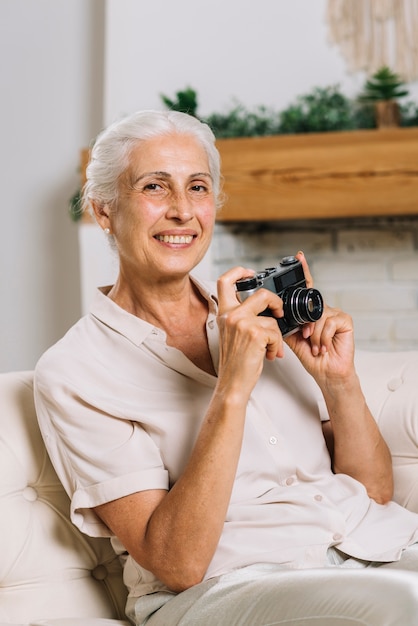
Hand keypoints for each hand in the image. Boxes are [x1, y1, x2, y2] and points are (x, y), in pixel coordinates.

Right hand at [216, 266, 284, 396]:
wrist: (232, 383)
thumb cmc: (235, 362)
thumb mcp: (232, 334)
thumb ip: (242, 318)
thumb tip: (264, 309)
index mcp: (224, 312)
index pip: (225, 280)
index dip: (239, 271)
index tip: (251, 273)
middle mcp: (230, 314)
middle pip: (261, 293)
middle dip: (276, 302)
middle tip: (279, 313)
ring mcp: (242, 322)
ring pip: (272, 317)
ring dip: (277, 335)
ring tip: (270, 348)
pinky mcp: (254, 333)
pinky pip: (276, 333)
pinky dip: (277, 346)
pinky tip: (269, 354)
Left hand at [285, 252, 354, 385]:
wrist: (326, 373)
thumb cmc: (311, 357)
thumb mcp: (292, 338)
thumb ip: (286, 323)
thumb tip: (272, 313)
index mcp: (310, 312)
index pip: (306, 290)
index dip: (303, 272)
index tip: (299, 256)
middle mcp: (323, 310)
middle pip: (310, 306)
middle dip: (305, 323)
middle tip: (305, 337)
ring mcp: (335, 314)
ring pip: (318, 316)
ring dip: (313, 335)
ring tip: (315, 347)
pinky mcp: (345, 320)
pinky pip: (329, 323)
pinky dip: (323, 338)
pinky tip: (324, 347)